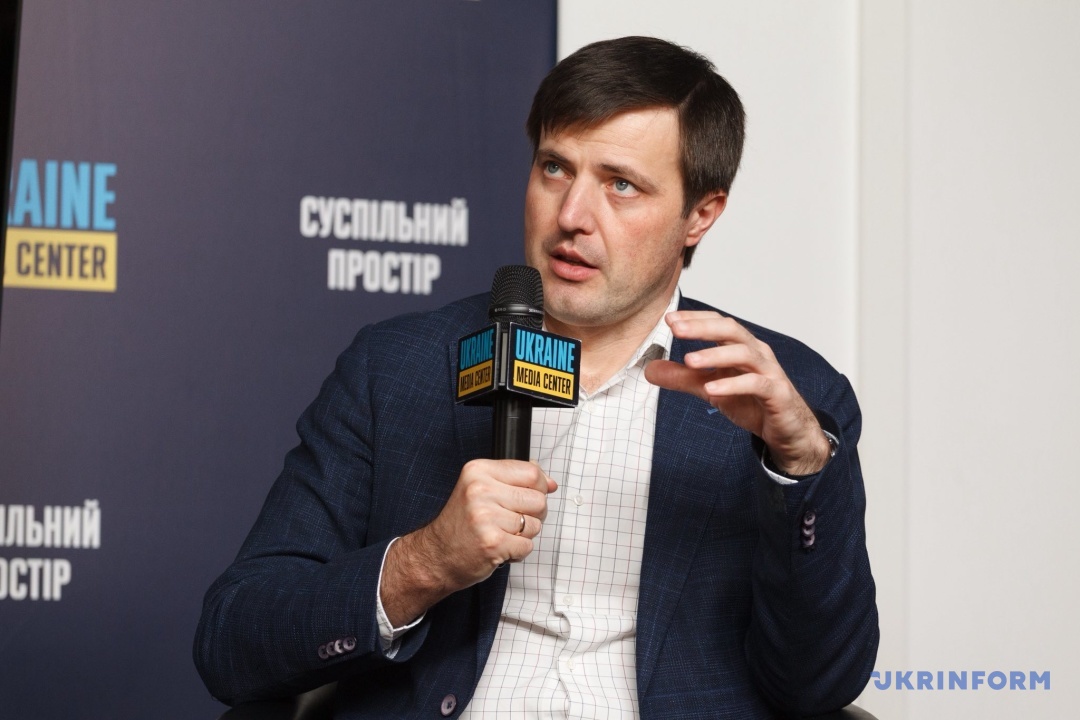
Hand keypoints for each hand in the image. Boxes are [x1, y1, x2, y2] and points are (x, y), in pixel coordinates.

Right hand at [381, 459, 555, 625]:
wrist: (436, 555)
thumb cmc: (461, 524)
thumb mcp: (481, 489)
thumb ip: (515, 480)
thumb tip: (550, 482)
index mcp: (478, 471)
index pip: (531, 472)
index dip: (539, 487)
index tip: (528, 496)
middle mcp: (480, 490)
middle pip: (538, 499)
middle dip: (532, 514)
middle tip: (510, 521)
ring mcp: (486, 517)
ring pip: (535, 524)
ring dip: (523, 535)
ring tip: (501, 534)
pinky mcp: (492, 543)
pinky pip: (527, 546)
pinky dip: (517, 552)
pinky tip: (499, 548)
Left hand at [644, 311, 830, 475]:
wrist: (787, 430)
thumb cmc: (752, 402)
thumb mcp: (710, 388)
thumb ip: (682, 378)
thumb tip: (649, 369)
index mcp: (740, 346)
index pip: (718, 323)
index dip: (695, 318)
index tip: (669, 319)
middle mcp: (756, 353)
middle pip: (731, 329)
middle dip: (703, 327)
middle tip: (676, 328)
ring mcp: (769, 371)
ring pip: (744, 353)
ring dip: (716, 355)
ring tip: (690, 360)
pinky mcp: (776, 393)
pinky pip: (755, 384)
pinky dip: (732, 385)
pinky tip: (711, 389)